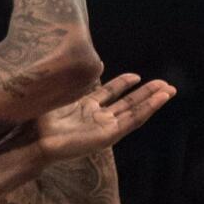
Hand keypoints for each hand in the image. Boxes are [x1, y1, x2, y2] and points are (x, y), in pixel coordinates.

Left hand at [33, 73, 174, 161]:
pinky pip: (132, 121)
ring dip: (153, 100)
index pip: (110, 93)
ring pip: (135, 112)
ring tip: (169, 90)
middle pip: (127, 103)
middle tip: (165, 83)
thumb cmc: (41, 119)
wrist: (35, 139)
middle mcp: (97, 118)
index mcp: (85, 107)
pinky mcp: (109, 136)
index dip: (123, 84)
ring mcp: (104, 127)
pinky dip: (148, 110)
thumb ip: (74, 84)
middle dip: (146, 92)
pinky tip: (160, 100)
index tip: (136, 75)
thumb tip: (85, 64)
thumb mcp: (60, 96)